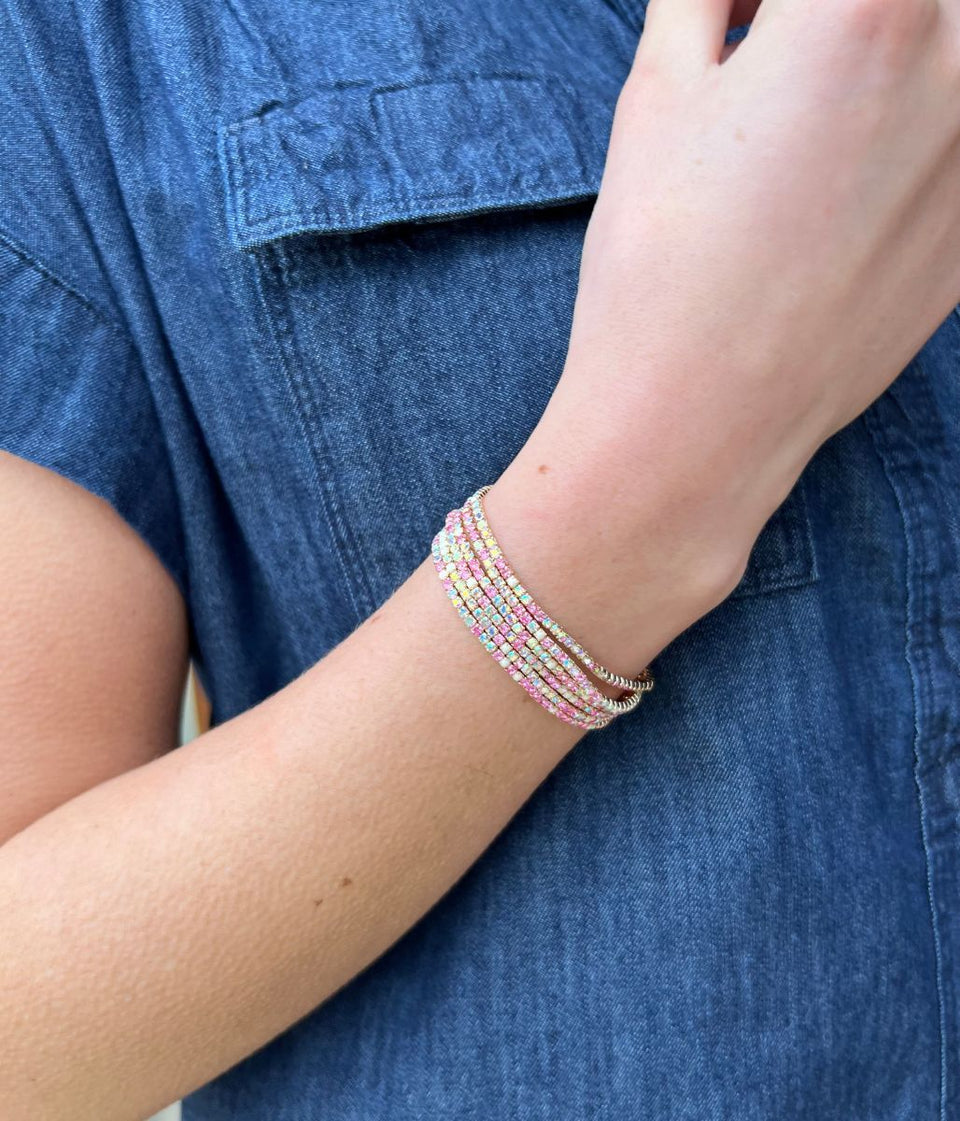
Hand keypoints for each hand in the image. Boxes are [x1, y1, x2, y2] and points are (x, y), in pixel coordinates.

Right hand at [540, 0, 959, 573]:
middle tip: (764, 59)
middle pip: (907, 14)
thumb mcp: (659, 97)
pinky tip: (831, 194)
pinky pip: (953, 149)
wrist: (694, 421)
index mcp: (868, 5)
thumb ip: (706, 0)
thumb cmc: (661, 264)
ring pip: (942, 69)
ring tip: (803, 123)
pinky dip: (906, 142)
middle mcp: (956, 68)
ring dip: (878, 71)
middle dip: (833, 25)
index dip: (761, 1)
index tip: (735, 21)